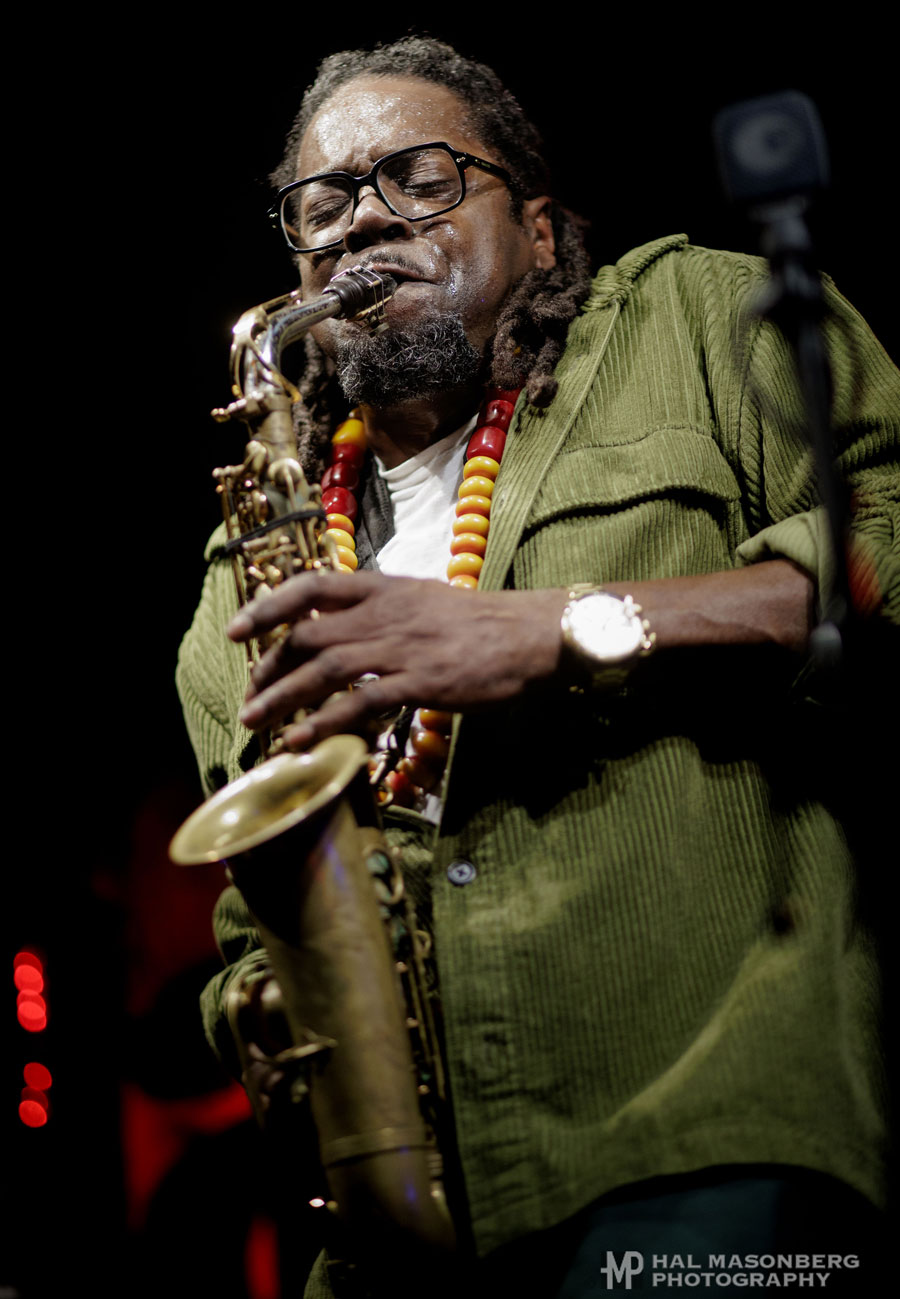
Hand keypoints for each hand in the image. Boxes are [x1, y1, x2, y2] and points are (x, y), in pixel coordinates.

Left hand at [227, 570, 566, 748]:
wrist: (534, 634)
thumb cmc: (484, 623)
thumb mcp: (425, 602)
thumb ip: (384, 613)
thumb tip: (347, 631)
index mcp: (384, 589)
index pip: (311, 586)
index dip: (268, 607)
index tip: (237, 630)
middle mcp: (385, 614)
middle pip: (307, 634)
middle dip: (268, 666)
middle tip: (249, 696)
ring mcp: (401, 648)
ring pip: (324, 669)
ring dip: (282, 697)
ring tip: (255, 722)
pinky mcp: (421, 682)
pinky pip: (360, 702)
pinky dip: (324, 722)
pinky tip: (300, 741)